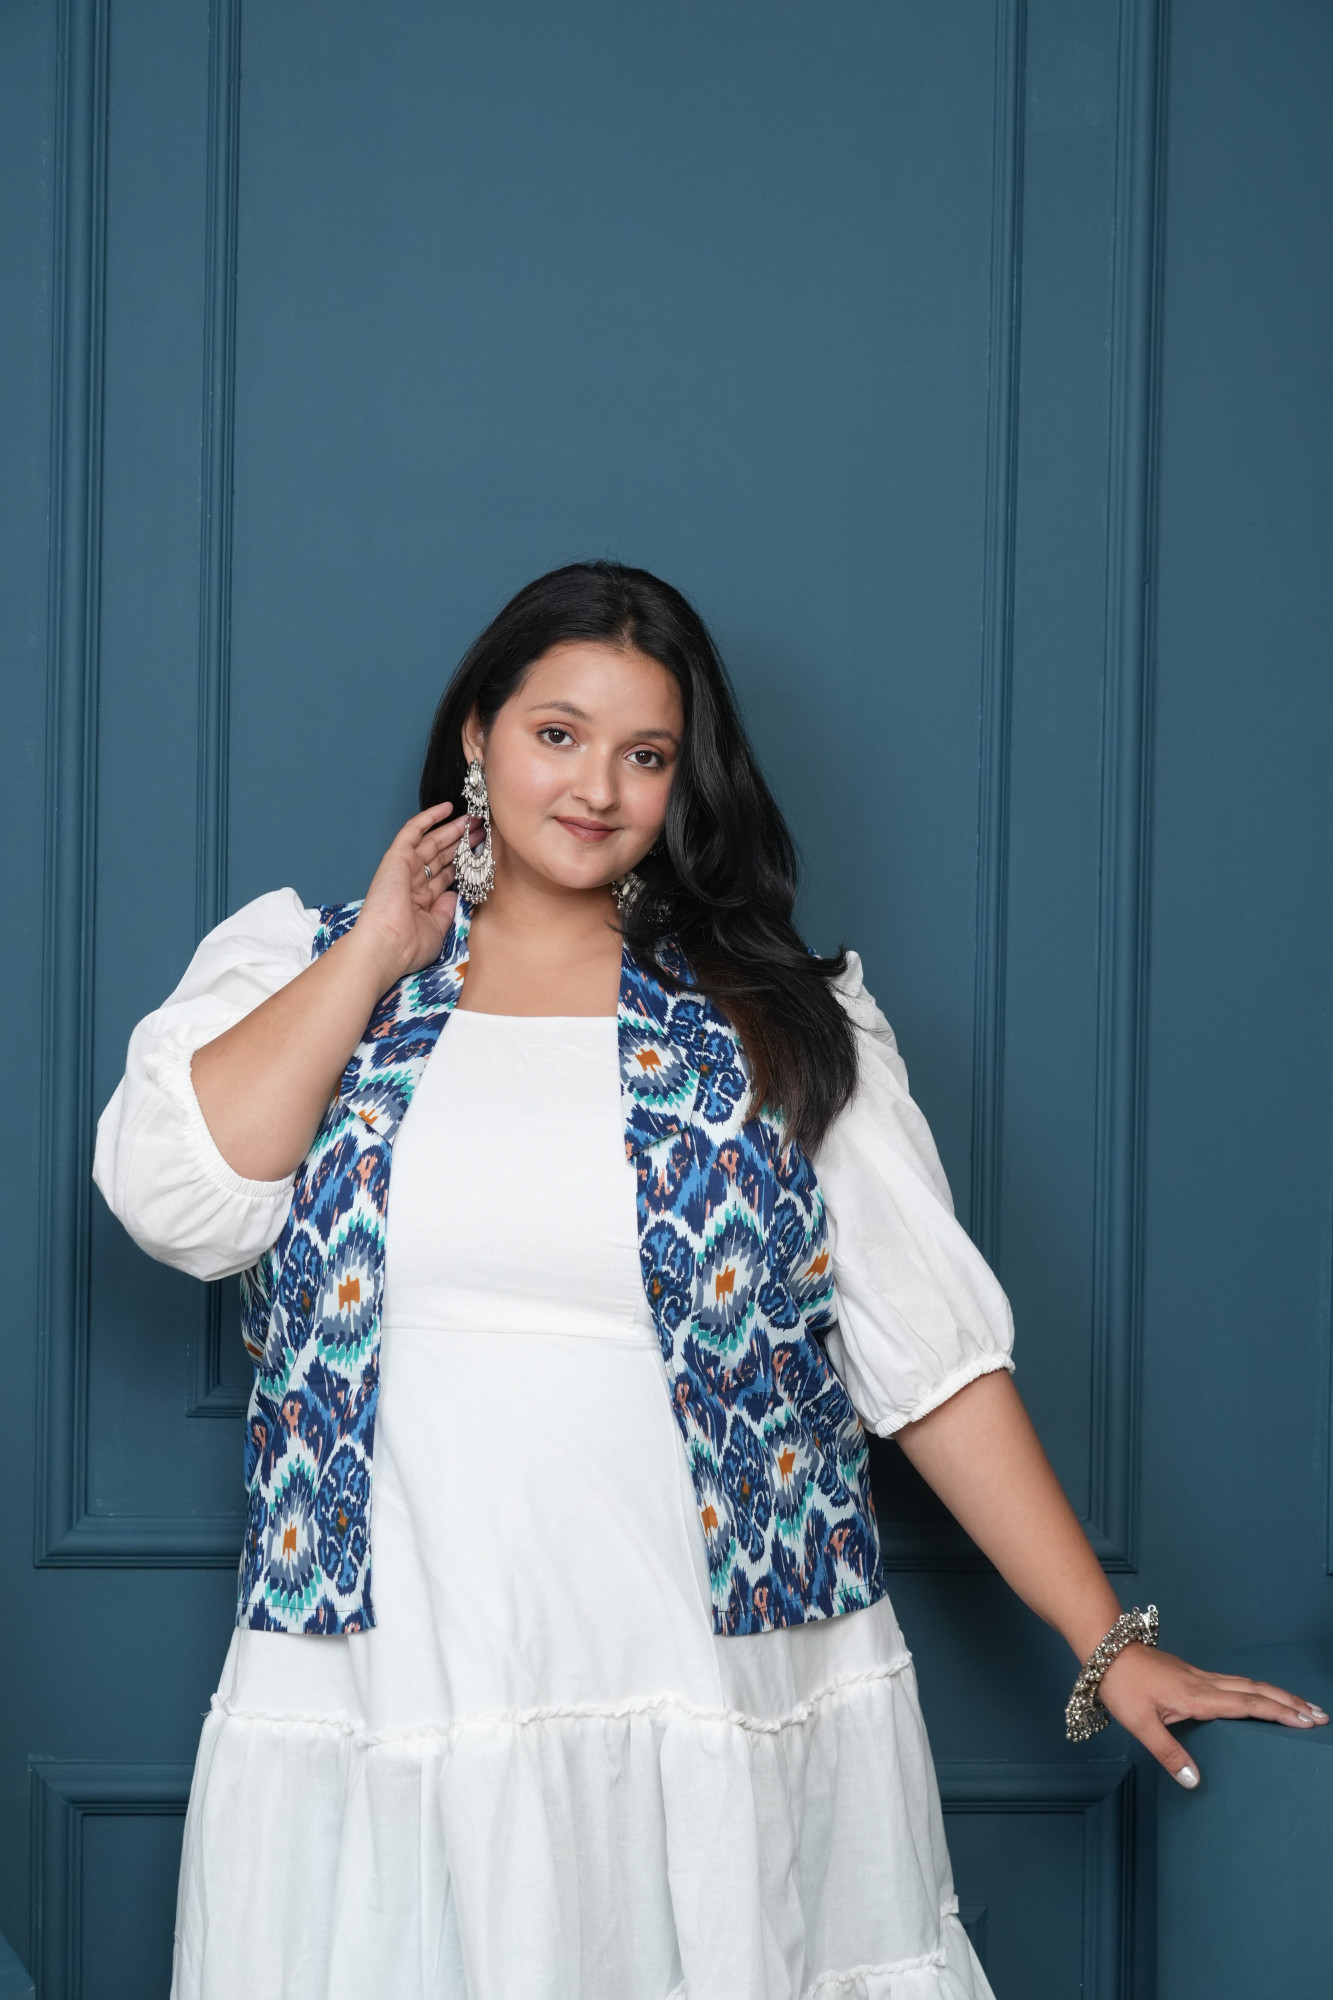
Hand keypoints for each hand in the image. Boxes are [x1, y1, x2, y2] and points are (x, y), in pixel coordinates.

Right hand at [348, 804, 468, 988]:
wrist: (387, 945)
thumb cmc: (409, 946)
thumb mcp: (438, 929)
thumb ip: (447, 910)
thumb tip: (454, 894)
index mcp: (421, 900)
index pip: (446, 874)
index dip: (465, 863)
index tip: (482, 853)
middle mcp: (413, 882)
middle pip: (442, 855)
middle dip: (462, 842)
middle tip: (481, 829)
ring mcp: (405, 868)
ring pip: (432, 841)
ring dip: (453, 828)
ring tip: (473, 818)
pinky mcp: (397, 857)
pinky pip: (413, 831)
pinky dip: (428, 818)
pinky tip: (447, 808)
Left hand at [1096, 1641, 1328, 1785]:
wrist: (1106, 1650)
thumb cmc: (1122, 1686)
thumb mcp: (1139, 1724)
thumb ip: (1167, 1753)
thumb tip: (1193, 1781)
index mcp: (1197, 1696)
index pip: (1247, 1704)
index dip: (1277, 1712)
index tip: (1305, 1721)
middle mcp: (1205, 1684)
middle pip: (1257, 1690)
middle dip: (1290, 1703)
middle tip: (1321, 1716)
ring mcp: (1201, 1677)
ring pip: (1249, 1683)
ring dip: (1278, 1694)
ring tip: (1304, 1706)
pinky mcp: (1195, 1676)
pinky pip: (1236, 1682)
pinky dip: (1259, 1690)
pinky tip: (1265, 1696)